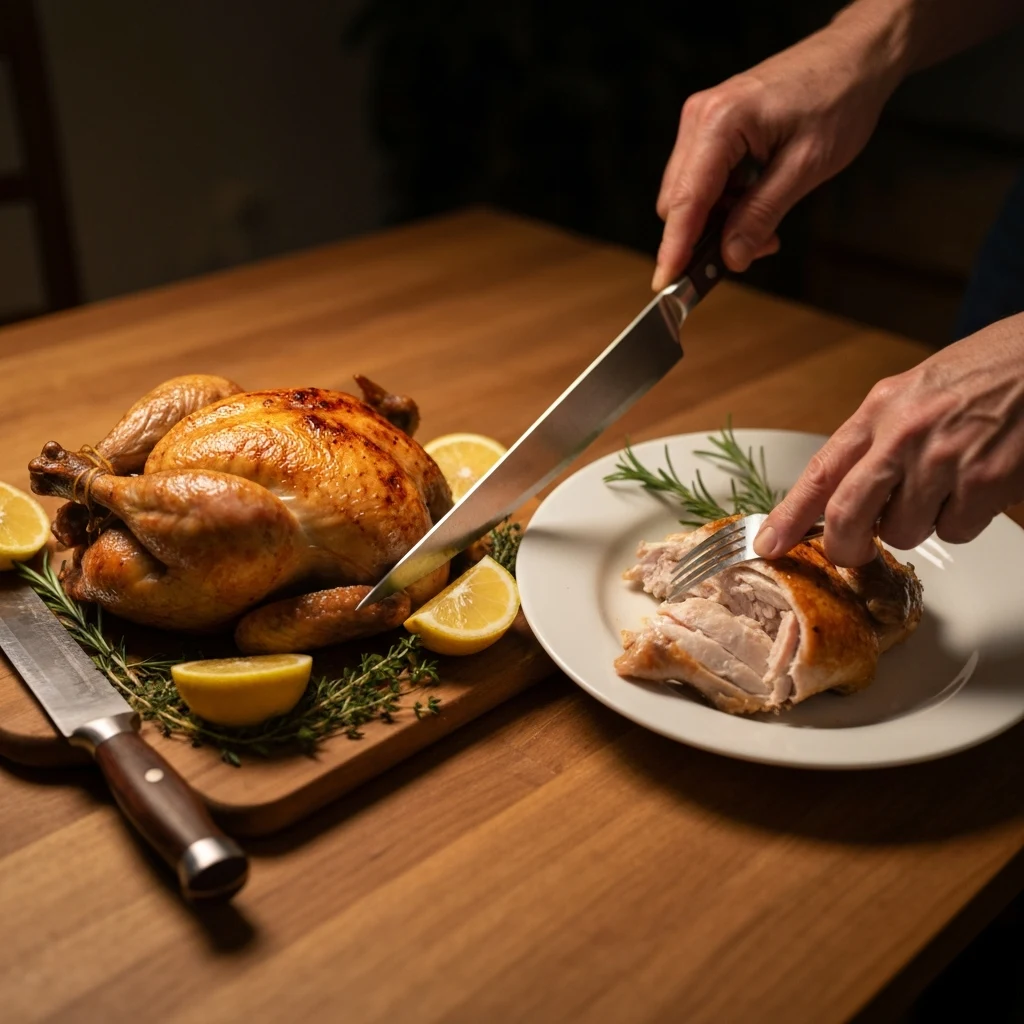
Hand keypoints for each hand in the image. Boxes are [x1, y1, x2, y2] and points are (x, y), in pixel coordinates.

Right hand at [652, 15, 905, 290]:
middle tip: (751, 251)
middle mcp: (701, 118)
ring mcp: (702, 121)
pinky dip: (723, 204)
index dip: (674, 248)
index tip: (666, 285)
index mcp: (721, 122)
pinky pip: (702, 180)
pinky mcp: (711, 128)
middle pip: (679, 202)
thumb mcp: (805, 167)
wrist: (855, 58)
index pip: (686, 200)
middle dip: (705, 237)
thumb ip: (762, 214)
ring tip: (763, 228)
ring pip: (689, 195)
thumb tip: (731, 257)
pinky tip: (755, 205)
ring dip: (717, 222)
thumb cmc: (839, 98)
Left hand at [754, 313, 1023, 565]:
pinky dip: (961, 520)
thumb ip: (876, 439)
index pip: (819, 473)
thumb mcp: (912, 392)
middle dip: (844, 547)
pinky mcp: (985, 484)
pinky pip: (953, 531)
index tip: (768, 544)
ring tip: (942, 486)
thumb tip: (844, 491)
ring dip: (917, 525)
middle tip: (852, 551)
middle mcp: (903, 436)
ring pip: (903, 532)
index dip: (788, 517)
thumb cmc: (984, 372)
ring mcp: (944, 462)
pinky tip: (975, 487)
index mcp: (879, 411)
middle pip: (847, 516)